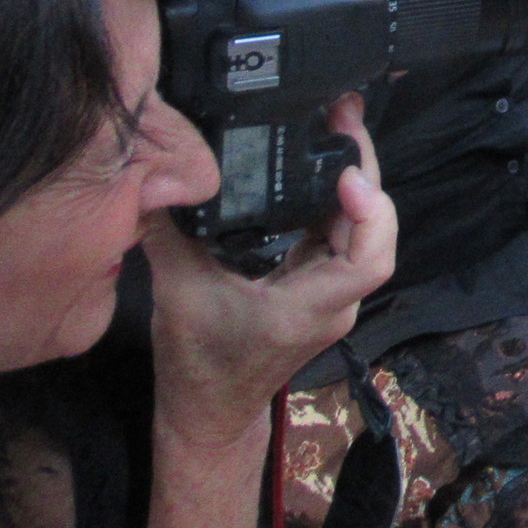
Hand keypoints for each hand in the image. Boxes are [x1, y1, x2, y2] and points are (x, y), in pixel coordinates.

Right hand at [142, 93, 396, 446]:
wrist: (210, 413)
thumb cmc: (195, 363)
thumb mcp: (175, 294)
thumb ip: (170, 232)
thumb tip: (156, 173)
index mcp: (306, 308)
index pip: (369, 260)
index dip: (370, 213)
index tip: (349, 174)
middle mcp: (334, 300)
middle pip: (372, 231)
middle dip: (363, 170)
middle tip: (342, 114)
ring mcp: (334, 293)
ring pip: (360, 228)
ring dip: (352, 179)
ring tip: (335, 124)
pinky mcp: (323, 284)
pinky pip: (341, 234)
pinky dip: (335, 198)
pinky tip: (318, 162)